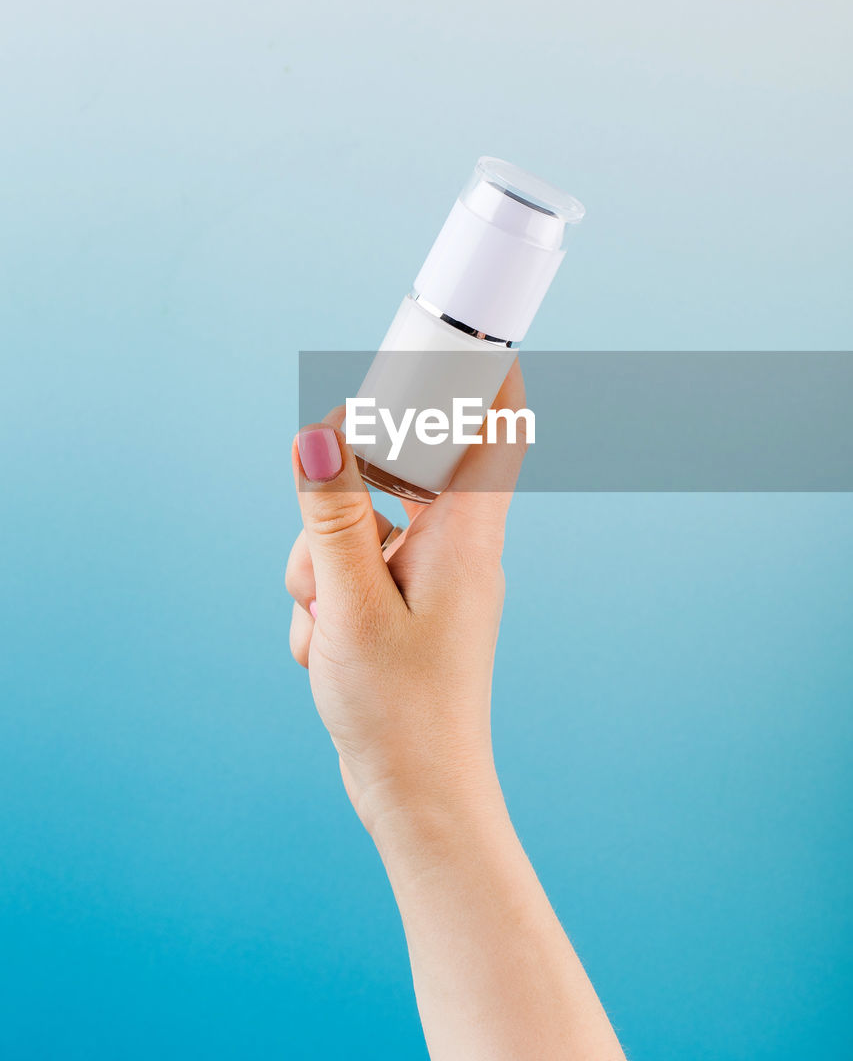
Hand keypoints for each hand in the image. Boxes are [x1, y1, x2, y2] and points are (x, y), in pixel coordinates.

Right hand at [286, 362, 526, 837]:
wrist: (418, 800)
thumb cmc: (400, 709)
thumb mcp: (349, 604)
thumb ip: (330, 516)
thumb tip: (315, 432)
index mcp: (466, 536)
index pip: (495, 430)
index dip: (482, 375)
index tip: (455, 334)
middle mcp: (457, 549)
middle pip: (404, 470)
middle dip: (345, 496)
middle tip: (325, 542)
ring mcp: (430, 579)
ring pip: (364, 524)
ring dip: (324, 562)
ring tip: (324, 622)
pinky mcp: (404, 608)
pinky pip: (356, 569)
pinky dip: (329, 598)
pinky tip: (325, 648)